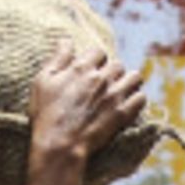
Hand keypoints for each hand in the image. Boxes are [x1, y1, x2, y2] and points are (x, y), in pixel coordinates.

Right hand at [27, 42, 148, 174]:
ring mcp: (114, 96)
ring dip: (129, 82)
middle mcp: (100, 78)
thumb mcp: (43, 81)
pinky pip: (141, 98)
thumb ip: (58, 58)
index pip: (99, 52)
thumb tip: (66, 40)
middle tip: (106, 84)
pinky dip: (137, 99)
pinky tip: (129, 104)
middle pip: (118, 64)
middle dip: (113, 72)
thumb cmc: (47, 114)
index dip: (96, 60)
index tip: (92, 70)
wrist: (60, 144)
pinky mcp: (123, 114)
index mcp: (81, 68)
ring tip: (122, 91)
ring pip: (135, 77)